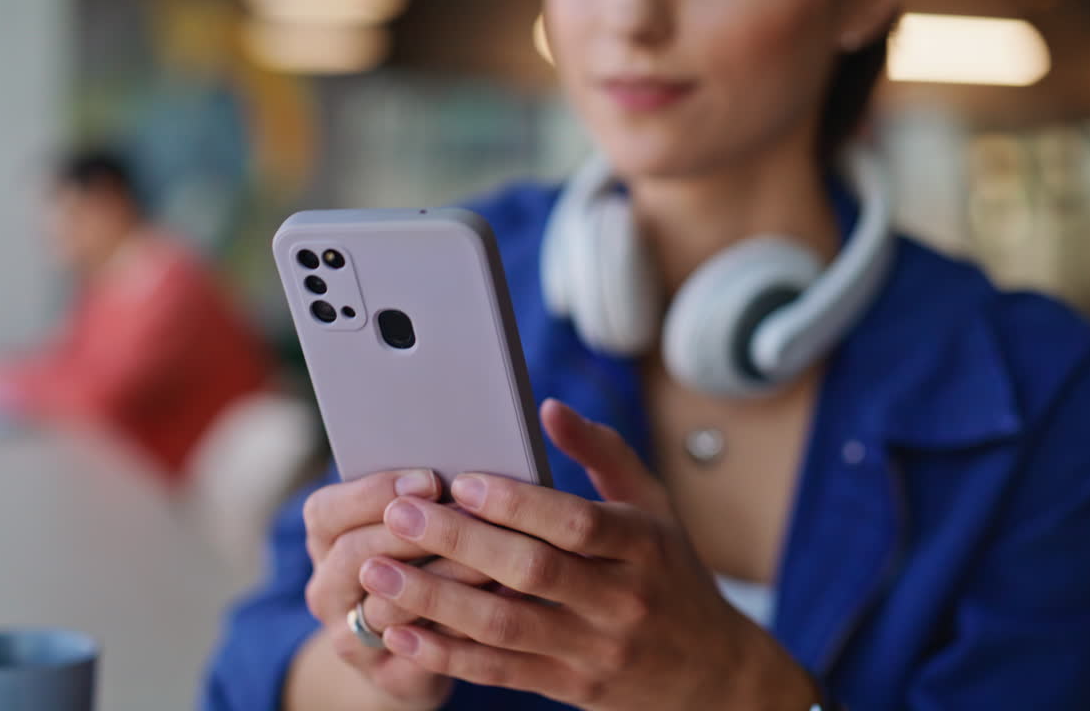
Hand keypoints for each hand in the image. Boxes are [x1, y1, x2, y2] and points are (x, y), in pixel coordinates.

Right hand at [302, 468, 491, 709]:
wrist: (404, 654)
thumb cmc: (413, 564)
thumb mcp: (399, 525)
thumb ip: (417, 499)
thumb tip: (465, 470)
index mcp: (324, 542)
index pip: (327, 511)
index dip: (376, 491)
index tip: (431, 478)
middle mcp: (327, 591)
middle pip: (355, 554)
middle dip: (414, 532)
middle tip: (469, 515)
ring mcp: (351, 638)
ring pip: (388, 607)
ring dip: (443, 579)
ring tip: (492, 557)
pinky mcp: (387, 677)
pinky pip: (421, 653)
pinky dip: (460, 625)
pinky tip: (498, 600)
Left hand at [357, 400, 819, 710]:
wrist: (711, 677)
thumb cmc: (671, 576)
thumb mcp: (654, 508)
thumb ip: (603, 454)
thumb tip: (548, 408)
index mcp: (642, 546)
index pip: (577, 523)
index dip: (518, 503)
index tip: (462, 481)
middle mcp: (620, 600)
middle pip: (531, 572)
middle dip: (459, 541)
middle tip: (398, 514)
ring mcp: (593, 650)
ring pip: (504, 626)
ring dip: (435, 599)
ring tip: (378, 572)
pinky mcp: (570, 687)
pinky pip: (499, 672)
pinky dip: (446, 655)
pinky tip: (401, 634)